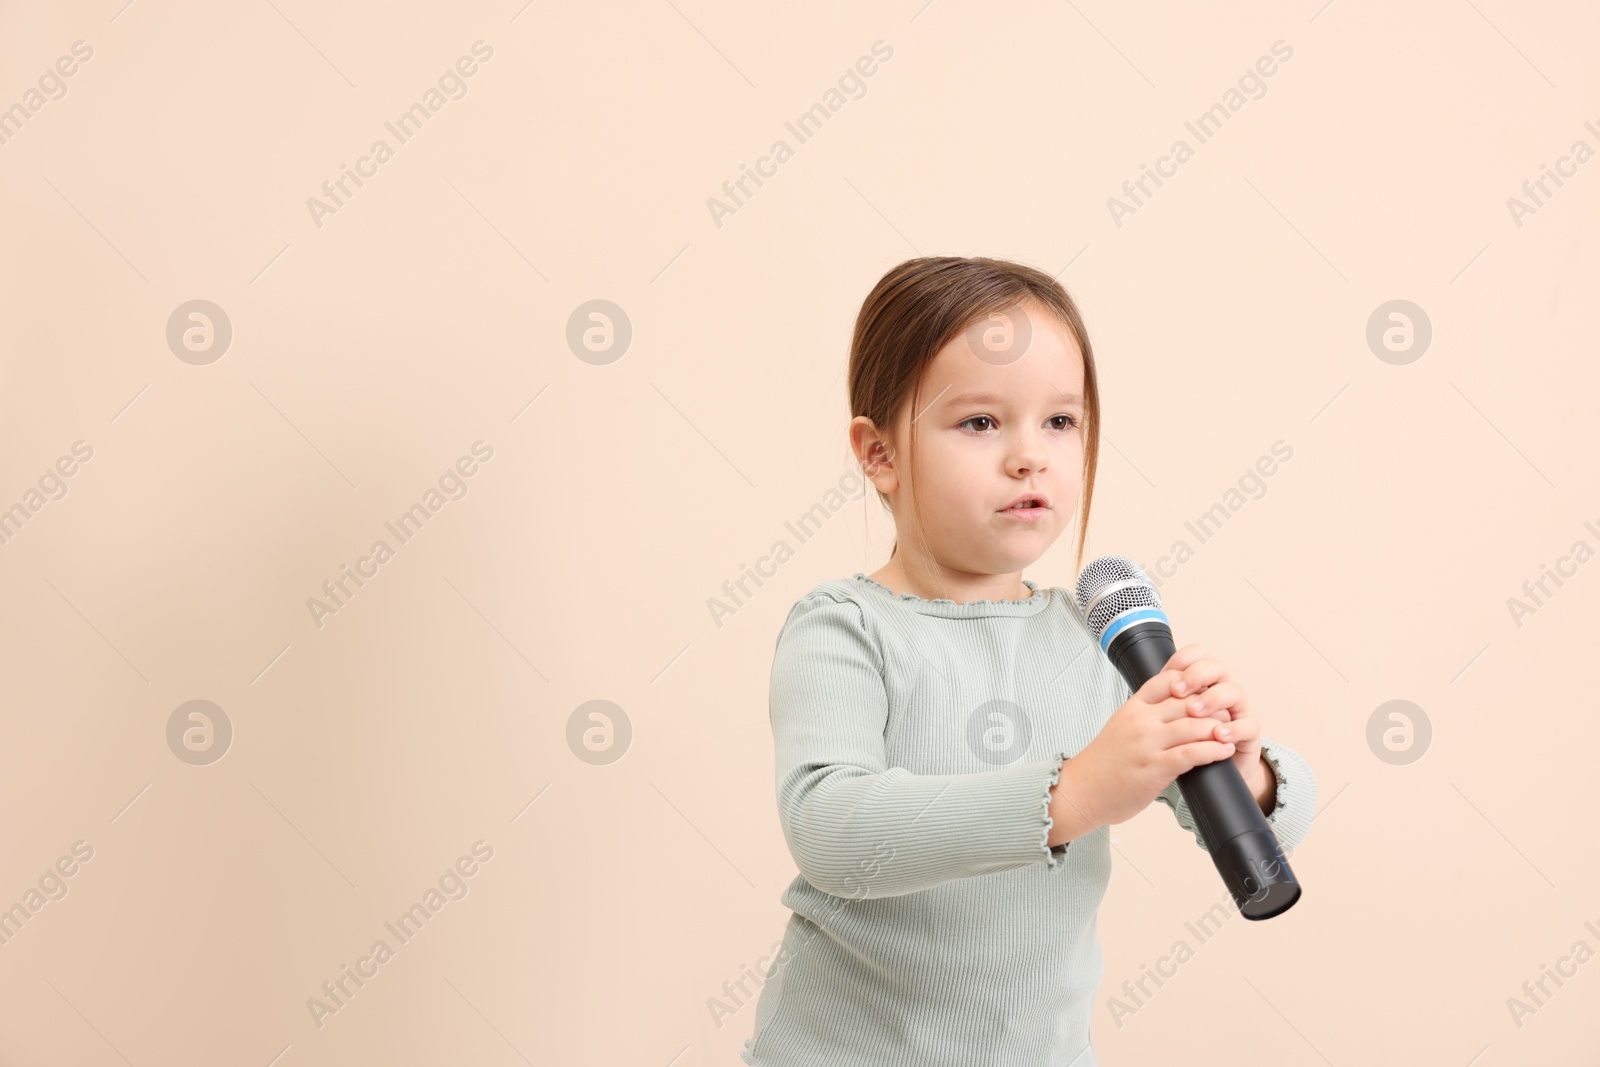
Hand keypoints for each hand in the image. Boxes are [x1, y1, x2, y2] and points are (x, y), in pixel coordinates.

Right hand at [1049, 649, 1241, 833]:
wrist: (1081, 790)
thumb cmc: (1104, 763)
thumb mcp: (1121, 727)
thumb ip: (1145, 715)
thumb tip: (1175, 707)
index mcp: (1133, 707)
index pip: (1168, 680)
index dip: (1192, 682)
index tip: (1208, 690)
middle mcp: (1141, 721)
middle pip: (1187, 701)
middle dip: (1213, 705)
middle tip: (1229, 712)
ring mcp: (1148, 744)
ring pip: (1194, 725)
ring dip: (1218, 728)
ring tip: (1231, 732)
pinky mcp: (1155, 768)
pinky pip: (1192, 754)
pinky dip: (1213, 750)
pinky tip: (1224, 751)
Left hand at [1161, 644, 1268, 796]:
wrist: (1207, 780)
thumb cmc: (1182, 746)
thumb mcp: (1166, 723)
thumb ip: (1160, 702)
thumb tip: (1138, 686)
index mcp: (1200, 683)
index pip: (1197, 656)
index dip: (1185, 658)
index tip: (1168, 670)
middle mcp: (1219, 692)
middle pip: (1216, 668)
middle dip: (1196, 676)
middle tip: (1179, 691)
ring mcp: (1237, 711)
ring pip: (1234, 691)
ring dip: (1213, 699)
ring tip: (1196, 713)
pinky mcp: (1248, 734)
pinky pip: (1249, 724)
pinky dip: (1234, 729)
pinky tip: (1220, 735)